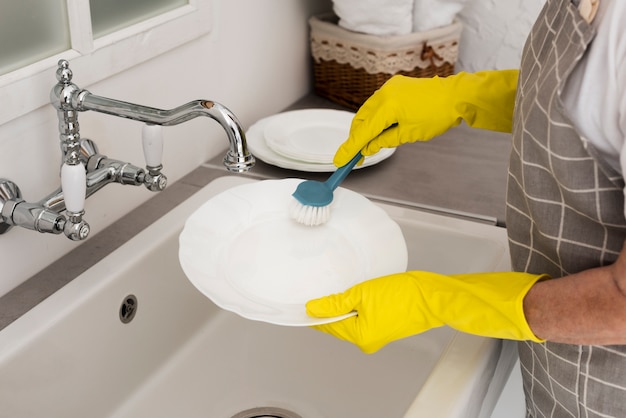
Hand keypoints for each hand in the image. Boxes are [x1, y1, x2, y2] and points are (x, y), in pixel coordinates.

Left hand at [306, 270, 546, 353]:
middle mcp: (367, 340)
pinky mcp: (385, 326)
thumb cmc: (403, 294)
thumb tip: (312, 308)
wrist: (432, 296)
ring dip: (343, 305)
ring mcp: (377, 334)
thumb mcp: (363, 293)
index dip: (314, 312)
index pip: (327, 324)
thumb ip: (335, 302)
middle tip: (320, 287)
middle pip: (338, 323)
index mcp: (359, 336)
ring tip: (338, 287)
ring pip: (350, 319)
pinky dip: (356, 306)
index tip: (304, 300)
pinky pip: (363, 317)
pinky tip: (355, 293)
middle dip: (329, 307)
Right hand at [334, 70, 518, 165]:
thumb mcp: (408, 134)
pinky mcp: (394, 86)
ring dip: (365, 128)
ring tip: (370, 145)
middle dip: (356, 139)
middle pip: (360, 120)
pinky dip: (374, 118)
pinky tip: (378, 129)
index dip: (350, 148)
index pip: (362, 132)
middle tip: (356, 157)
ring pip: (367, 112)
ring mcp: (388, 87)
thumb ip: (384, 141)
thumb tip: (368, 148)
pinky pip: (377, 104)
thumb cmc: (437, 115)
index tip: (340, 161)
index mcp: (387, 105)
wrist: (455, 96)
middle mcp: (384, 93)